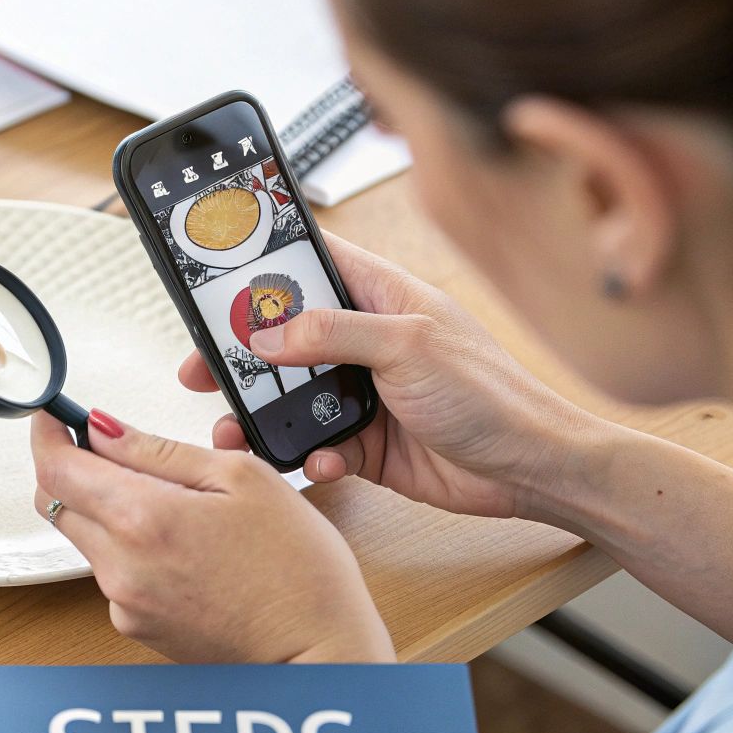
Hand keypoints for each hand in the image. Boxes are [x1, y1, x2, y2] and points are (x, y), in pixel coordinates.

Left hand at [31, 410, 393, 662]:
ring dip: (106, 509)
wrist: (317, 655)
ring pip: (86, 537)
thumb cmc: (298, 569)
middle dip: (73, 468)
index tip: (53, 415)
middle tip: (110, 448)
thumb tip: (101, 428)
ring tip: (174, 504)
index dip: (46, 434)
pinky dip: (130, 548)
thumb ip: (159, 450)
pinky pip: (112, 572)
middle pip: (59, 503)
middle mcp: (119, 566)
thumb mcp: (242, 478)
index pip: (56, 468)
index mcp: (143, 518)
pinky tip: (183, 548)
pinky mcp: (134, 625)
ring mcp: (122, 602)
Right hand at [177, 235, 599, 520]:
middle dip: (239, 354)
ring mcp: (363, 393)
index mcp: (382, 297)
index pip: (312, 262)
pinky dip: (307, 455)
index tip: (213, 273)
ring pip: (290, 397)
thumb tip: (268, 331)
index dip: (263, 265)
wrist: (531, 470)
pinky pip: (314, 445)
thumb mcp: (408, 346)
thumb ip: (333, 332)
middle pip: (283, 337)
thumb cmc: (493, 395)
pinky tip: (319, 459)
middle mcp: (367, 341)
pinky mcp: (364, 442)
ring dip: (262, 415)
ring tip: (237, 430)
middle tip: (202, 369)